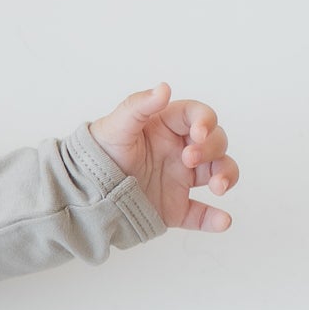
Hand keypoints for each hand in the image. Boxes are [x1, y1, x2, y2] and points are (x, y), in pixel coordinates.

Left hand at [88, 82, 237, 232]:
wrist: (81, 189)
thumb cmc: (98, 150)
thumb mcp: (116, 125)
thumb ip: (139, 106)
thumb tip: (163, 88)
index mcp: (168, 127)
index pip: (199, 117)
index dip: (206, 122)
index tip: (199, 133)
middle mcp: (180, 151)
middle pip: (215, 144)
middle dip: (212, 149)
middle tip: (189, 159)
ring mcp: (180, 179)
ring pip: (218, 174)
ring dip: (226, 177)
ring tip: (219, 187)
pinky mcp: (175, 207)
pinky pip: (201, 214)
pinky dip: (215, 219)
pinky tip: (223, 221)